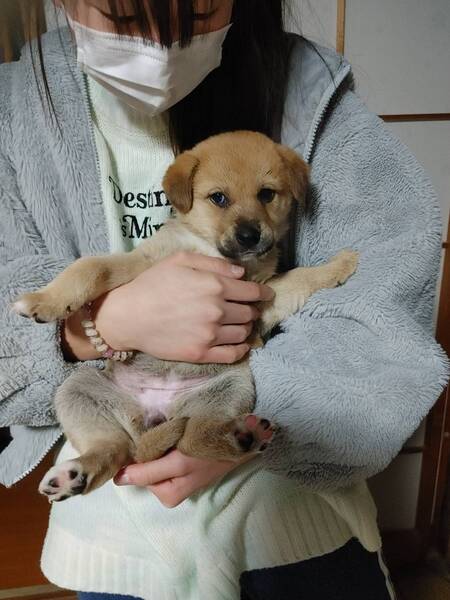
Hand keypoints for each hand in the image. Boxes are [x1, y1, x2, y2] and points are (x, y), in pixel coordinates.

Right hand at [63, 252, 272, 362]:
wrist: (128, 315)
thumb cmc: (152, 283)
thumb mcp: (180, 260)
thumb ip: (214, 264)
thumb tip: (241, 273)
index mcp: (214, 286)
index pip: (252, 292)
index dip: (263, 293)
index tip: (266, 295)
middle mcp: (217, 311)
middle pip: (249, 313)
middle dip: (252, 310)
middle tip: (248, 309)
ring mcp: (210, 334)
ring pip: (244, 333)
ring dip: (247, 328)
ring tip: (241, 324)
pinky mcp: (201, 353)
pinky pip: (233, 354)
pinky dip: (242, 349)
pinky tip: (239, 344)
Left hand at [114, 449, 251, 506]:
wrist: (241, 440)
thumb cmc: (210, 451)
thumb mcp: (178, 463)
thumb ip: (147, 472)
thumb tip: (117, 480)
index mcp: (166, 495)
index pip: (136, 473)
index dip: (140, 454)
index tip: (155, 440)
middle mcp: (169, 490)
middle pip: (145, 465)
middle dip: (152, 448)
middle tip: (171, 436)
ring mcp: (176, 478)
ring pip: (154, 457)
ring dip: (160, 443)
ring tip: (178, 435)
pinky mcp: (182, 465)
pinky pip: (164, 454)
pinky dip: (167, 443)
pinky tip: (181, 436)